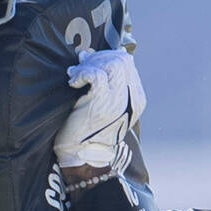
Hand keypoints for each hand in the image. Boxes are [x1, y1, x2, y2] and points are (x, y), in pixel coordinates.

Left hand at [56, 48, 146, 168]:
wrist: (83, 156)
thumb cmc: (88, 130)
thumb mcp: (103, 104)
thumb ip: (105, 82)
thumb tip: (89, 54)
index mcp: (136, 98)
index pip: (126, 63)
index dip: (105, 56)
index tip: (88, 61)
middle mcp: (132, 98)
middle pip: (120, 60)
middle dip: (97, 57)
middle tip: (80, 66)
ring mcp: (120, 101)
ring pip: (111, 64)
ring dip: (90, 64)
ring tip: (75, 74)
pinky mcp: (103, 103)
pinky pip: (96, 75)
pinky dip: (82, 73)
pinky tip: (74, 82)